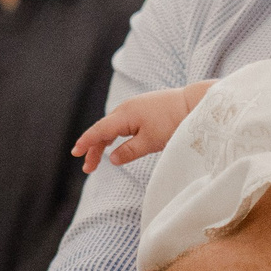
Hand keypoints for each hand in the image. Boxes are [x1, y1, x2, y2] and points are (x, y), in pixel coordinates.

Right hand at [71, 88, 194, 172]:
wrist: (195, 103)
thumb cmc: (174, 122)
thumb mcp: (151, 142)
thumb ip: (129, 151)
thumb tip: (112, 159)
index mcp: (124, 114)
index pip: (99, 131)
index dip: (86, 142)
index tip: (75, 153)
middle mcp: (126, 107)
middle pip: (103, 129)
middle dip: (94, 148)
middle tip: (88, 168)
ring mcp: (135, 106)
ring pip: (113, 126)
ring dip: (104, 142)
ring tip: (98, 160)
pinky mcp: (143, 108)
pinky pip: (122, 123)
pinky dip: (115, 135)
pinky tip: (115, 145)